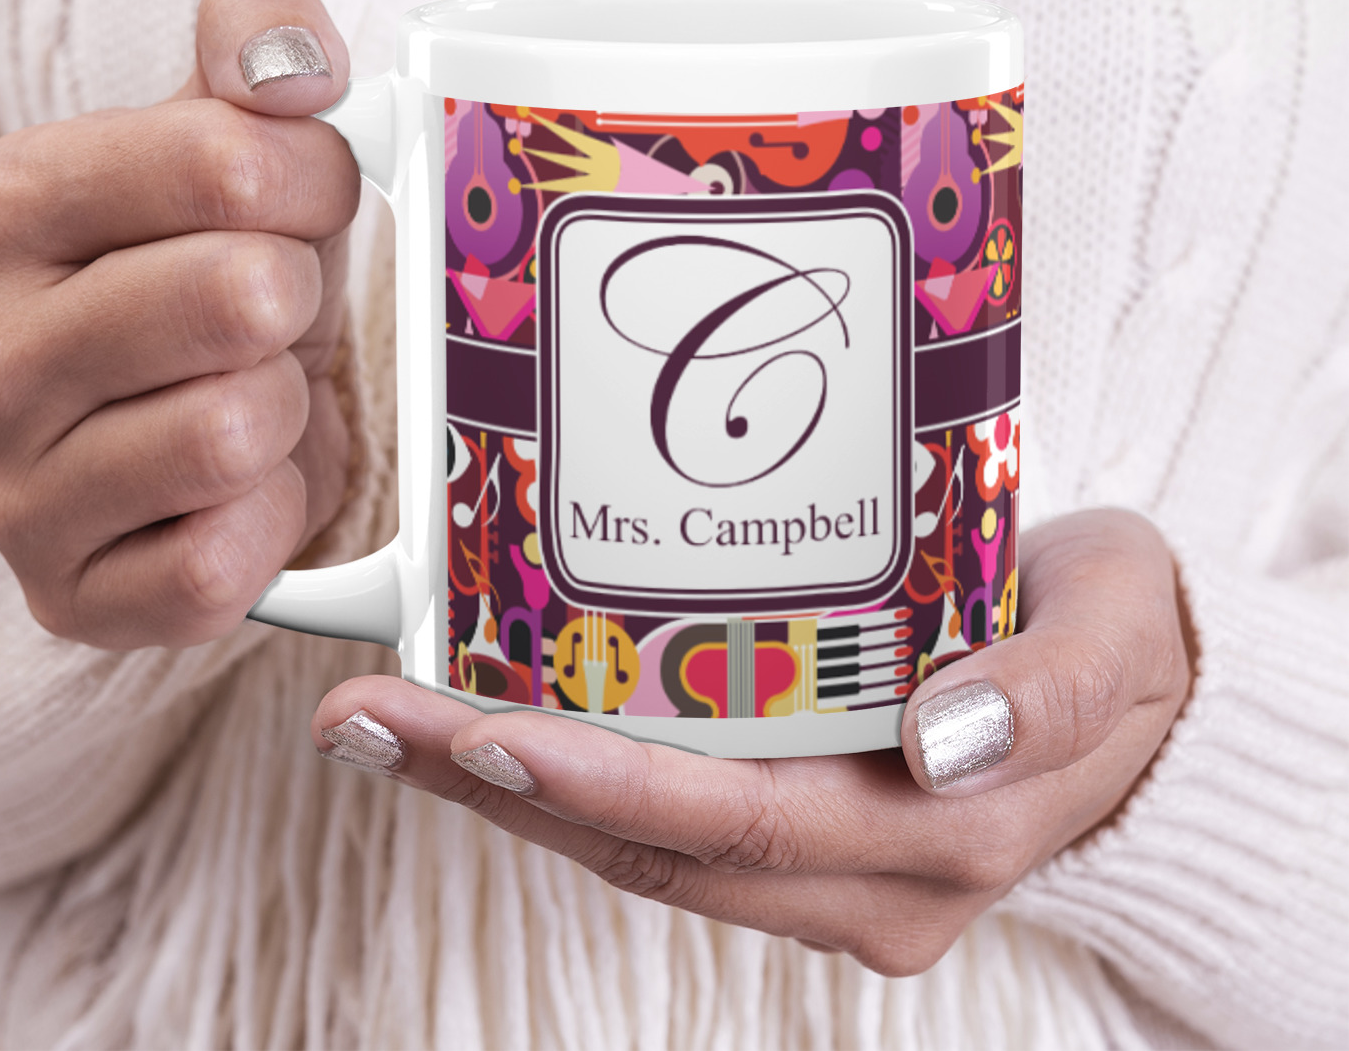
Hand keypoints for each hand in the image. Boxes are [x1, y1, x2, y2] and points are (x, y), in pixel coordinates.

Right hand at [0, 0, 357, 648]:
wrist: (207, 414)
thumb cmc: (224, 263)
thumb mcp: (242, 132)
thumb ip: (261, 40)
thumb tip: (292, 59)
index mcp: (12, 207)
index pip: (228, 162)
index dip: (312, 182)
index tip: (301, 204)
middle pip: (238, 295)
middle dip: (299, 301)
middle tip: (276, 311)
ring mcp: (14, 492)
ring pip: (232, 432)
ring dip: (287, 412)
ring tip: (256, 397)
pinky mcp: (69, 599)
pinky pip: (220, 567)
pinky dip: (270, 521)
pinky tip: (245, 490)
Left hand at [311, 509, 1191, 973]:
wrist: (1149, 687)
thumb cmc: (1124, 639)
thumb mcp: (1120, 634)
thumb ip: (1051, 689)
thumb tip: (942, 740)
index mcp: (939, 836)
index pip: (737, 825)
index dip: (600, 788)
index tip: (476, 736)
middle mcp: (865, 879)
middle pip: (650, 845)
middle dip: (494, 788)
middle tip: (363, 719)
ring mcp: (828, 868)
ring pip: (638, 844)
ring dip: (502, 789)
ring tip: (380, 721)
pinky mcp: (807, 831)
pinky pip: (666, 821)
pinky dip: (565, 781)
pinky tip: (481, 725)